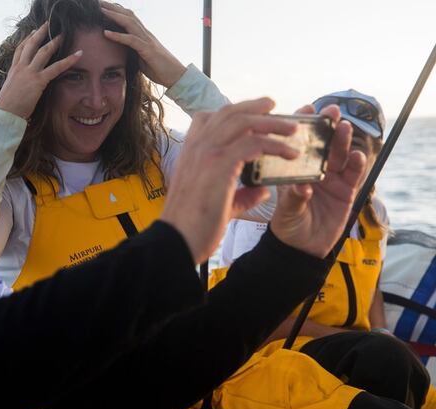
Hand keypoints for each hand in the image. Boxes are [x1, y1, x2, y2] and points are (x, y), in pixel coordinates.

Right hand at [0, 24, 82, 119]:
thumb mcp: (9, 91)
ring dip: (54, 42)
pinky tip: (78, 54)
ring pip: (44, 51)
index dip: (27, 39)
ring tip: (63, 35)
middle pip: (31, 45)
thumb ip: (17, 85)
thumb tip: (21, 88)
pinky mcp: (38, 80)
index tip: (33, 32)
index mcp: (13, 70)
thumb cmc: (6, 107)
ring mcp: (29, 72)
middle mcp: (21, 67)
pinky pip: (56, 68)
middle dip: (40, 33)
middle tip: (48, 24)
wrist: (4, 113)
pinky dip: (69, 60)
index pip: (20, 49)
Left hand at [100, 1, 185, 88]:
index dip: (117, 11)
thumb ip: (133, 51)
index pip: (129, 18)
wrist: (176, 76)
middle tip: (99, 2)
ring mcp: (147, 40)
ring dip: (114, 16)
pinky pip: (131, 40)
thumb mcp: (142, 57)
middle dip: (113, 8)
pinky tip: (106, 33)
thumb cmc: (159, 68)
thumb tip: (122, 50)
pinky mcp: (147, 50)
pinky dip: (118, 36)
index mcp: (143, 35)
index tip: (104, 6)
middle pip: (128, 15)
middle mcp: (145, 34)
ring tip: (101, 10)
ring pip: (129, 23)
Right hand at [161, 98, 299, 263]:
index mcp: (190, 151)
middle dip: (255, 107)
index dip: (232, 112)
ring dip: (272, 123)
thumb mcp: (217, 202)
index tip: (252, 114)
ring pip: (244, 123)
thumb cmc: (192, 224)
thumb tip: (263, 190)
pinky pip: (254, 144)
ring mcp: (207, 152)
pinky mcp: (220, 164)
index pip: (208, 118)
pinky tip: (290, 154)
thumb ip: (241, 193)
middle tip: (275, 107)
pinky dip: (276, 146)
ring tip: (293, 129)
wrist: (177, 238)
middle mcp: (197, 146)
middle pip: (230, 113)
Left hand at [271, 104, 365, 257]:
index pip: (299, 143)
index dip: (304, 125)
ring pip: (340, 155)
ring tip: (344, 128)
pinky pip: (354, 174)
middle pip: (324, 144)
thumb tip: (303, 187)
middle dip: (329, 126)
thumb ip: (294, 198)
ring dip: (343, 141)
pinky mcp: (346, 191)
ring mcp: (332, 179)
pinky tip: (357, 154)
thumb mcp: (286, 211)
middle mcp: (314, 170)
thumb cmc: (288, 225)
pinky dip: (357, 164)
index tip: (307, 108)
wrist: (302, 248)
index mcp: (295, 169)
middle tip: (332, 112)